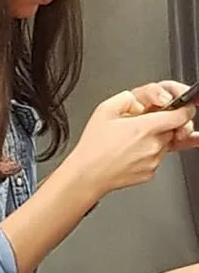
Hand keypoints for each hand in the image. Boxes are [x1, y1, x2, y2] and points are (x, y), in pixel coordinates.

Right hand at [70, 89, 195, 200]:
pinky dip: (149, 153)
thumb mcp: (106, 109)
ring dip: (157, 138)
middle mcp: (153, 145)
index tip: (184, 106)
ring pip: (166, 144)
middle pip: (175, 128)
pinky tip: (131, 152)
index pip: (182, 115)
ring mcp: (153, 161)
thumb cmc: (93, 147)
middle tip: (147, 123)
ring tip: (133, 140)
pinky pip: (157, 158)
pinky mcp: (150, 173)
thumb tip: (143, 99)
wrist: (87, 175)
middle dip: (166, 123)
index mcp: (145, 127)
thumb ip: (130, 97)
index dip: (185, 108)